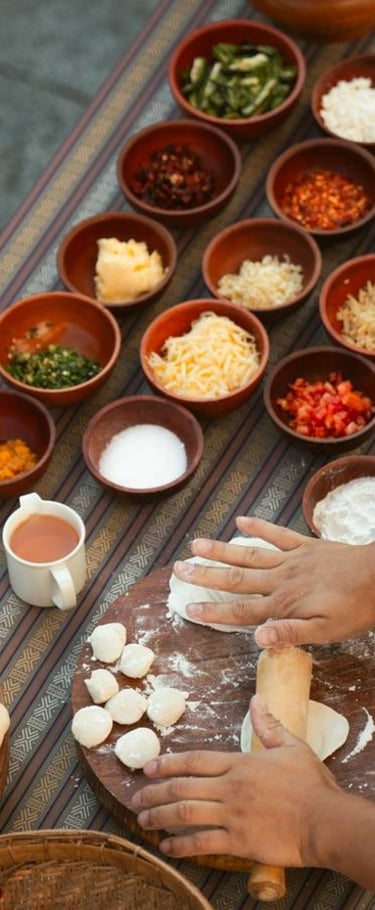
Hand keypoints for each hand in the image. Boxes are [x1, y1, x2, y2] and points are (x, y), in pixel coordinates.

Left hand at [131, 695, 340, 864]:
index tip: (148, 768)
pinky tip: (166, 847)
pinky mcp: (239, 841)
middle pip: (183, 786)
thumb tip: (257, 701)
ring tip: (142, 820)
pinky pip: (203, 843)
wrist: (325, 820)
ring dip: (160, 816)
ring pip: (186, 813)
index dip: (168, 763)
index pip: (195, 760)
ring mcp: (233, 815)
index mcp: (240, 764)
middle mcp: (231, 788)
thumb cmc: (312, 784)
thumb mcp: (292, 747)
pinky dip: (181, 845)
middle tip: (135, 797)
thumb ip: (269, 726)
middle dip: (155, 792)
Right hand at [173, 516, 374, 645]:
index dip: (213, 610)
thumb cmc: (356, 609)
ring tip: (196, 544)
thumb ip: (292, 633)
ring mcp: (291, 560)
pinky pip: (278, 534)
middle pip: (236, 578)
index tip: (188, 607)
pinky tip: (240, 520)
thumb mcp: (327, 632)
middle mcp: (281, 580)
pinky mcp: (305, 546)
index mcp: (283, 604)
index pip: (241, 610)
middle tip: (179, 569)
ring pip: (249, 554)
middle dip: (206, 575)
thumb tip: (257, 638)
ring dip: (222, 549)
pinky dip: (259, 527)